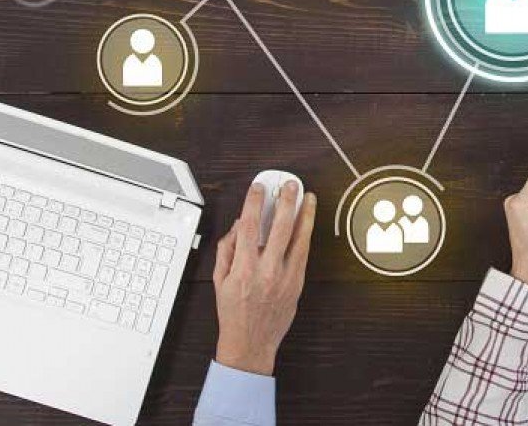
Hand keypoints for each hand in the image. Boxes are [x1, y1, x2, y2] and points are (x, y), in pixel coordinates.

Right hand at [213, 180, 316, 375]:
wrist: (250, 344)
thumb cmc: (233, 313)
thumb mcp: (219, 281)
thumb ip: (226, 250)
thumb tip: (236, 227)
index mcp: (243, 269)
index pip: (248, 227)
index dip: (253, 203)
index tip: (258, 188)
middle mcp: (266, 271)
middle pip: (278, 227)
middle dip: (285, 201)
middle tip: (289, 185)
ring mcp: (285, 277)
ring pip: (298, 238)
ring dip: (304, 214)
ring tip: (308, 197)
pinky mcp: (297, 283)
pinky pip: (304, 253)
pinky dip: (306, 235)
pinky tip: (308, 222)